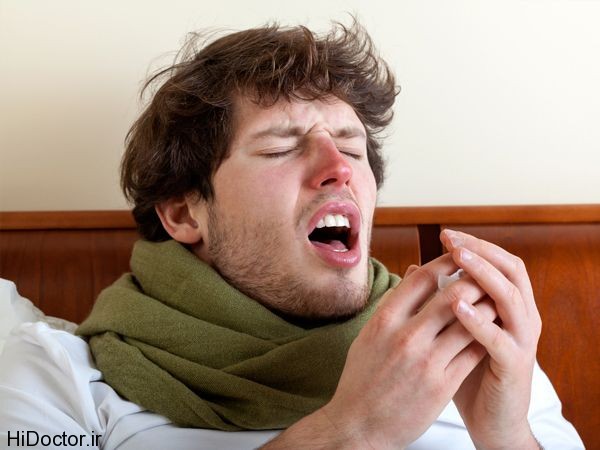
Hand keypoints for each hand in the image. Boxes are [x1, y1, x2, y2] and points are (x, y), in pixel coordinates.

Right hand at [316, 253, 496, 448]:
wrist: (359, 425)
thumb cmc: (362, 378)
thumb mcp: (368, 335)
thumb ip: (393, 303)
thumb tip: (414, 272)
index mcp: (384, 320)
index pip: (422, 278)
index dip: (446, 262)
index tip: (459, 256)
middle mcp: (405, 336)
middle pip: (452, 294)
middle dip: (473, 280)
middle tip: (485, 275)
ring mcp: (426, 361)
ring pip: (469, 321)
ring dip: (486, 306)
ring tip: (495, 299)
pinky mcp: (442, 384)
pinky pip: (473, 351)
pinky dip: (485, 336)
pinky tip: (492, 330)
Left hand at [441, 229, 541, 449]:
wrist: (489, 420)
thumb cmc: (467, 371)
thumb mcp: (452, 329)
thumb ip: (439, 301)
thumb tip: (413, 270)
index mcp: (508, 306)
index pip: (498, 262)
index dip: (475, 246)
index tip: (446, 234)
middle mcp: (521, 317)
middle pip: (511, 270)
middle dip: (481, 252)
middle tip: (452, 239)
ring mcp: (521, 340)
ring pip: (511, 298)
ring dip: (483, 276)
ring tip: (459, 259)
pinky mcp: (514, 365)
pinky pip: (499, 338)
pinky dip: (480, 320)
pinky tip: (457, 307)